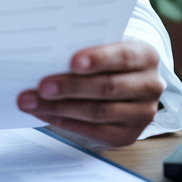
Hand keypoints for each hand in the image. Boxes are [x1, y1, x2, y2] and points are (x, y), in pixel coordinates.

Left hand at [16, 42, 163, 147]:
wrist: (126, 82)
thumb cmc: (106, 58)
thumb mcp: (103, 45)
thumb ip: (83, 47)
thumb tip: (44, 54)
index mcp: (146, 56)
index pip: (123, 57)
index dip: (98, 59)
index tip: (72, 62)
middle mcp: (151, 86)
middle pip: (107, 88)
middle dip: (70, 87)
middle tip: (41, 86)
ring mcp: (142, 114)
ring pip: (98, 112)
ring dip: (59, 107)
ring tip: (30, 101)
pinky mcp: (128, 135)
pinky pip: (93, 131)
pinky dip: (64, 122)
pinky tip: (42, 113)